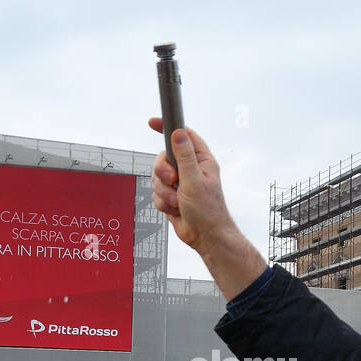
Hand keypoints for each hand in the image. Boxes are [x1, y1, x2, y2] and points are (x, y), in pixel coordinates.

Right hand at [147, 118, 265, 298]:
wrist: (204, 237)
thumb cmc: (207, 211)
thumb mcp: (194, 180)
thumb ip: (185, 156)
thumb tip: (179, 134)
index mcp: (201, 160)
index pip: (184, 135)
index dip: (168, 128)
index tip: (152, 123)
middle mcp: (190, 170)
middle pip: (163, 158)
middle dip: (162, 172)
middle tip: (172, 181)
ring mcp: (180, 183)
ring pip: (157, 177)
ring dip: (163, 191)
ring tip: (177, 201)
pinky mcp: (171, 196)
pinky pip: (156, 193)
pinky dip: (162, 202)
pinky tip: (175, 209)